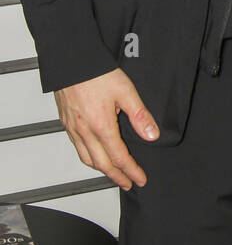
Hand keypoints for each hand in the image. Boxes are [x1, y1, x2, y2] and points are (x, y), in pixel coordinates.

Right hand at [55, 68, 159, 189]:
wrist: (71, 60)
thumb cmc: (96, 73)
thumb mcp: (126, 91)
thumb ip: (139, 115)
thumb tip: (152, 135)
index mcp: (101, 126)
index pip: (119, 157)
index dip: (131, 170)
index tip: (141, 179)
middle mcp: (84, 132)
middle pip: (101, 164)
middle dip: (117, 177)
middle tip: (128, 183)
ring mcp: (72, 128)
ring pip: (86, 158)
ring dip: (101, 170)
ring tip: (113, 174)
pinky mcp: (66, 122)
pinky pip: (77, 148)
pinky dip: (88, 158)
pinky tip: (94, 155)